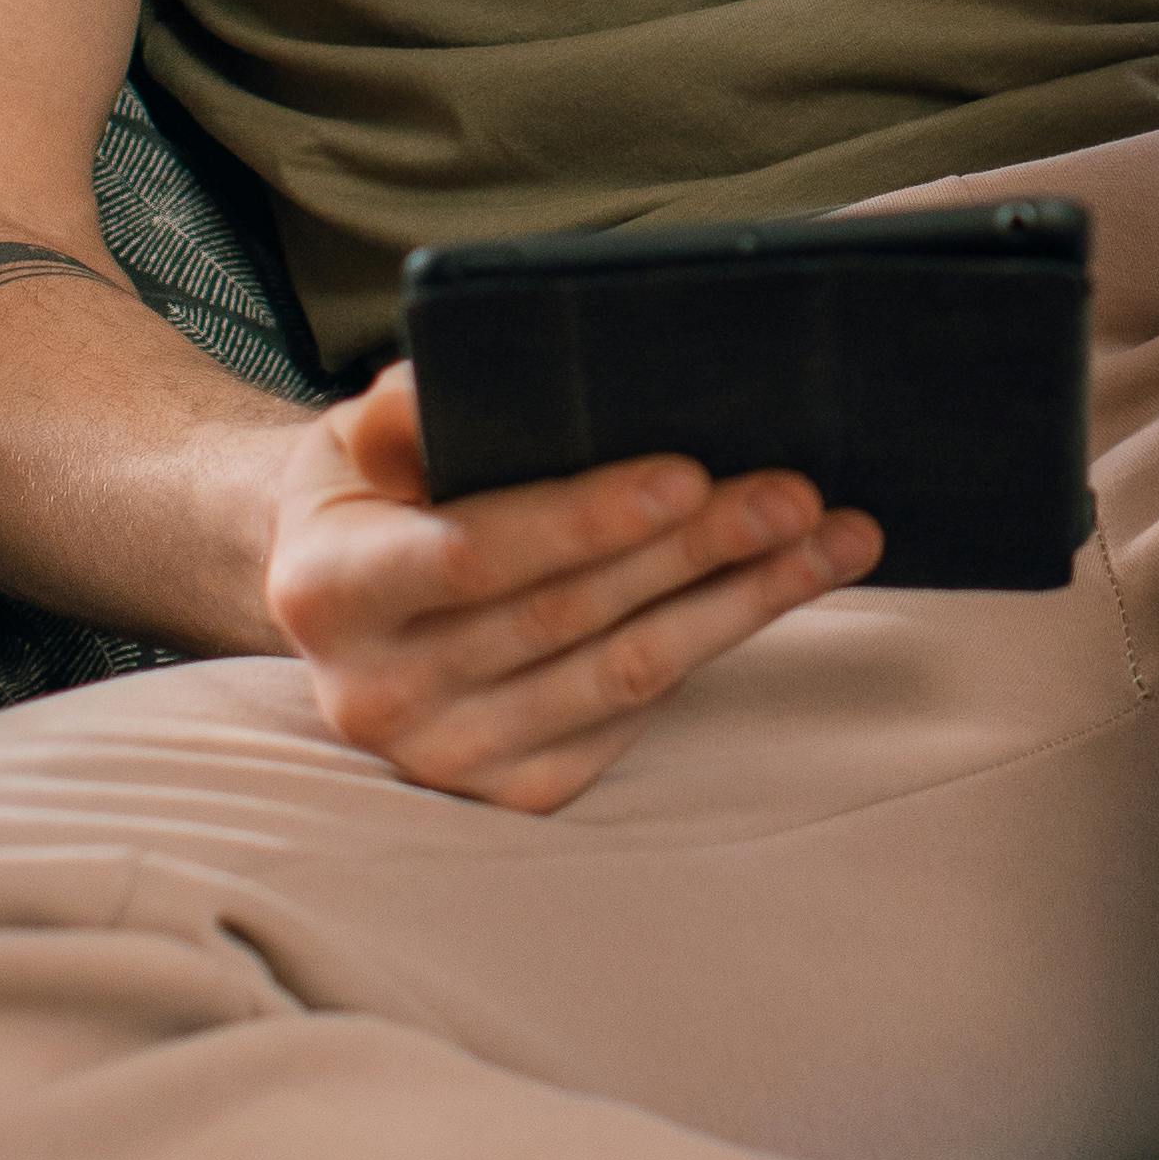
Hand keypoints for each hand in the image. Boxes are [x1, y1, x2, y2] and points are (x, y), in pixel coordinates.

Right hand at [259, 360, 881, 809]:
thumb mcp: (357, 437)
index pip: (475, 554)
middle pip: (571, 615)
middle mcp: (378, 693)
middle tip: (795, 494)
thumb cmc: (370, 497)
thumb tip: (494, 365)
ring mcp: (445, 756)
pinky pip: (630, 719)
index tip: (688, 474)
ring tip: (830, 540)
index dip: (586, 518)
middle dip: (697, 549)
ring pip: (623, 675)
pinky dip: (708, 650)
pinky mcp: (511, 794)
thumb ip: (407, 409)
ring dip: (739, 603)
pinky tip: (768, 592)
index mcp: (328, 591)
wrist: (340, 611)